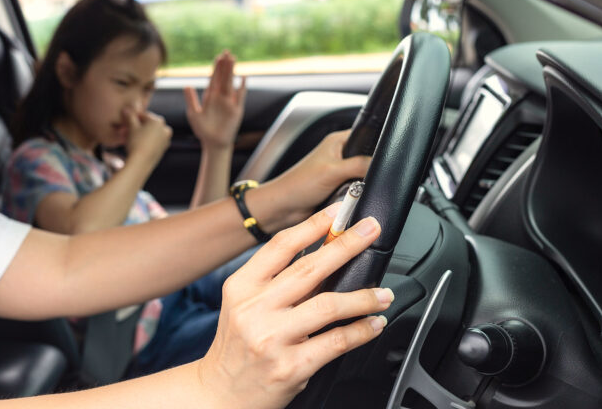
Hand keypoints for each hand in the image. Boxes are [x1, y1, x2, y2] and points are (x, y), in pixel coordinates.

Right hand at [123, 108, 172, 171]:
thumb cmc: (136, 143)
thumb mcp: (131, 127)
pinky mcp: (163, 150)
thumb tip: (126, 109)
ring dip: (139, 133)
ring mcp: (165, 140)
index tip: (124, 121)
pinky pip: (152, 142)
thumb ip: (130, 116)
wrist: (141, 163)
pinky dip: (145, 141)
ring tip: (127, 137)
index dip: (132, 117)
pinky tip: (135, 144)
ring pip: (150, 134)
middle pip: (148, 125)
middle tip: (124, 130)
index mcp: (159, 121)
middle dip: (136, 126)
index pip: (143, 115)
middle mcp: (165, 129)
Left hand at [184, 50, 245, 149]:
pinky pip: (240, 96)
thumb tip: (187, 85)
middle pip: (223, 78)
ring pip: (231, 83)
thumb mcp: (194, 114)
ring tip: (233, 59)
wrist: (214, 143)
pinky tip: (243, 77)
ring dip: (232, 72)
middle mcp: (220, 97)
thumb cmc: (203, 130)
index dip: (216, 68)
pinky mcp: (237, 110)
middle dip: (225, 65)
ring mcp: (229, 102)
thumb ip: (191, 100)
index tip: (218, 57)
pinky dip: (242, 87)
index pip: (214, 79)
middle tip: (227, 52)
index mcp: (210, 97)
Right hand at [197, 205, 391, 408]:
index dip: (313, 225)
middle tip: (370, 231)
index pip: (281, 246)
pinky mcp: (290, 367)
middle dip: (347, 244)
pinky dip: (361, 331)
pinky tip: (374, 324)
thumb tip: (326, 254)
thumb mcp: (245, 306)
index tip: (338, 210)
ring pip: (328, 305)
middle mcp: (254, 309)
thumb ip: (278, 282)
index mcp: (242, 287)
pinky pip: (336, 342)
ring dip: (363, 296)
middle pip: (309, 268)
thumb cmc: (237, 346)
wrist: (218, 394)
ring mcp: (272, 338)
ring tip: (383, 293)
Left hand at [256, 130, 369, 231]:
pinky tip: (355, 198)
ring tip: (358, 189)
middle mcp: (341, 155)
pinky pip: (358, 191)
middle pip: (368, 158)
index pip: (368, 135)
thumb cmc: (298, 184)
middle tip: (368, 177)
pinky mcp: (340, 188)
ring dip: (364, 185)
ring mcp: (341, 172)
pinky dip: (358, 195)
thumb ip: (358, 165)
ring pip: (365, 177)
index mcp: (338, 141)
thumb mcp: (332, 171)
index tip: (386, 156)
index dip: (378, 144)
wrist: (284, 208)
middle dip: (371, 169)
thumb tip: (380, 165)